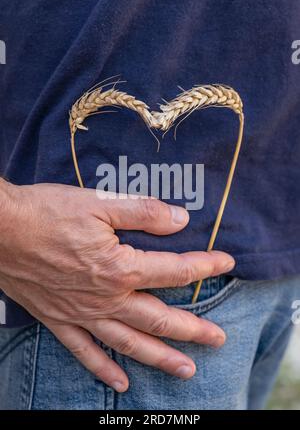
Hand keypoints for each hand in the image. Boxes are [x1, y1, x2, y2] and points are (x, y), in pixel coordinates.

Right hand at [0, 179, 234, 391]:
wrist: (0, 228)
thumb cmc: (47, 212)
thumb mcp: (100, 203)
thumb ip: (144, 212)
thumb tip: (181, 219)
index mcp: (119, 267)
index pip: (174, 271)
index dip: (205, 266)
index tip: (226, 263)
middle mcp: (105, 298)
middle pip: (159, 319)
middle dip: (193, 330)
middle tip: (218, 340)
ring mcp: (81, 314)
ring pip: (129, 343)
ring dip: (160, 357)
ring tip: (187, 370)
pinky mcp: (58, 319)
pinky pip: (84, 352)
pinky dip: (103, 370)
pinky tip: (121, 383)